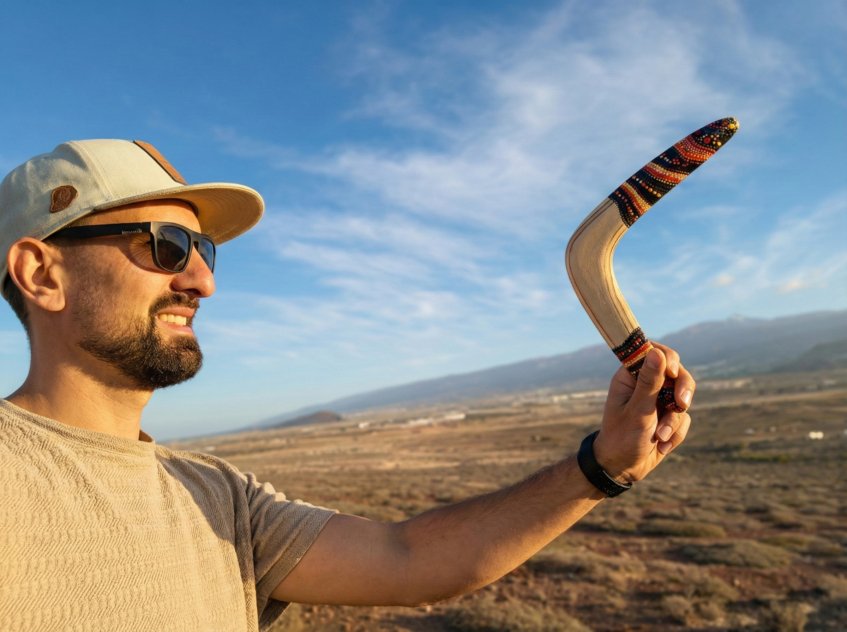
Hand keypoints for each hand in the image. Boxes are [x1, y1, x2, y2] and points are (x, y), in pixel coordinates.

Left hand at [592, 344, 694, 483]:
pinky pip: (683, 419)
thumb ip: (648, 382)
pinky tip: (661, 446)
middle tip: (682, 403)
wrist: (621, 469)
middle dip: (682, 390)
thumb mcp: (637, 410)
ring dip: (674, 421)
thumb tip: (657, 353)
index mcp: (630, 376)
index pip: (654, 352)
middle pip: (677, 373)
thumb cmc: (622, 437)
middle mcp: (645, 385)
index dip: (667, 358)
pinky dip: (675, 434)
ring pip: (683, 398)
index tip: (671, 372)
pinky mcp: (667, 417)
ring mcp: (658, 401)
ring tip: (660, 437)